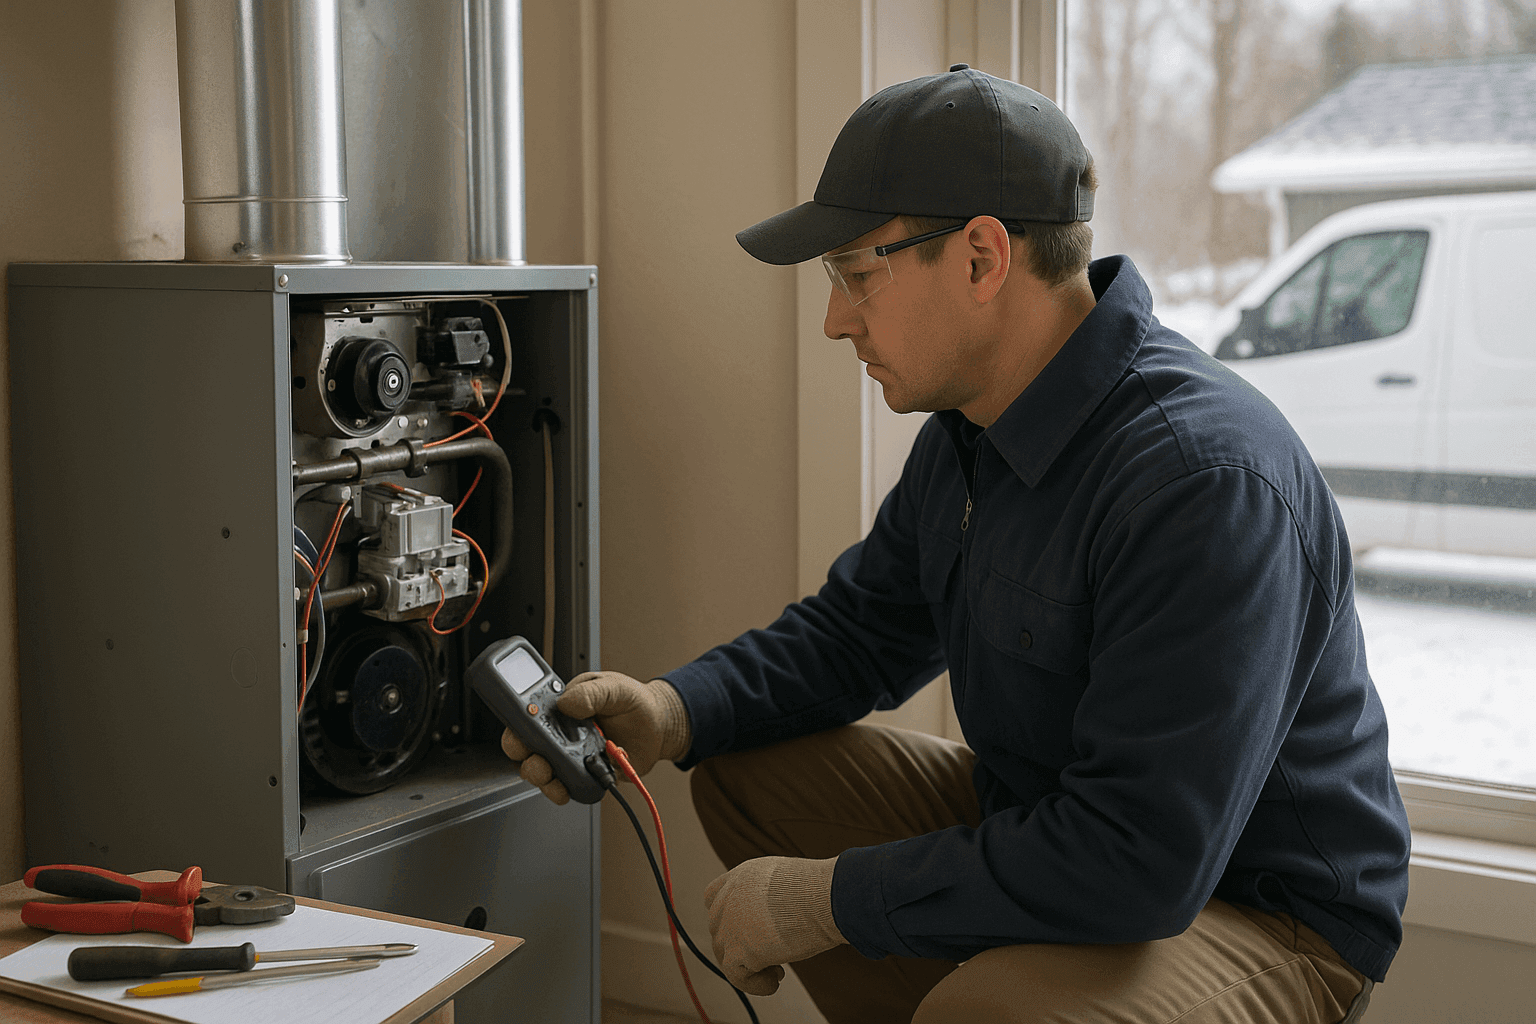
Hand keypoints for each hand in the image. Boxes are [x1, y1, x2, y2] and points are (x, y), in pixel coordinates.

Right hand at [499, 671, 690, 803]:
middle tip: (536, 757)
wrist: (659, 726)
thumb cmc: (632, 701)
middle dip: (526, 756)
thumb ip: (591, 693)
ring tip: (552, 776)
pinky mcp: (586, 774)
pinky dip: (568, 789)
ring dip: (543, 778)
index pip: (527, 717)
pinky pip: (570, 786)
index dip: (517, 725)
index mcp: (560, 708)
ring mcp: (572, 756)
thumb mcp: (613, 687)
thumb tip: (568, 702)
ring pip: (545, 772)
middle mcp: (561, 734)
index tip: (520, 729)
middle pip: (529, 750)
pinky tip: (574, 786)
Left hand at [703, 856, 843, 995]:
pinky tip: (774, 983)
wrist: (828, 896)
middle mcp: (730, 897)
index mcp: (742, 877)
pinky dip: (755, 984)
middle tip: (772, 958)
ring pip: (726, 955)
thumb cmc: (822, 890)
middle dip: (743, 946)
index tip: (746, 932)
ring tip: (779, 972)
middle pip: (719, 930)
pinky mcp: (738, 949)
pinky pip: (736, 976)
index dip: (727, 918)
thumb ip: (771, 898)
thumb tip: (777, 923)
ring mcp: (730, 923)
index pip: (714, 897)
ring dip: (751, 967)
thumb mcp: (789, 882)